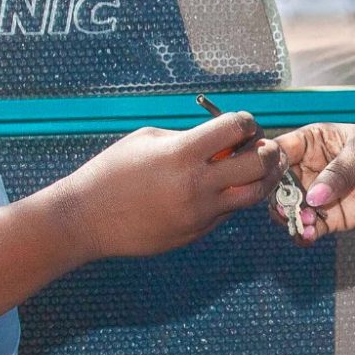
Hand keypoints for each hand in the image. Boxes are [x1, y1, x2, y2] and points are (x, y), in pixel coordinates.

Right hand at [49, 111, 279, 259]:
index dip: (246, 122)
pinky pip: (228, 212)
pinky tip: (229, 187)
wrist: (87, 218)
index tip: (243, 124)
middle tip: (263, 146)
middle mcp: (196, 184)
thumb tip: (221, 139)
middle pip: (258, 164)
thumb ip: (187, 138)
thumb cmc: (112, 172)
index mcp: (181, 153)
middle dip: (267, 150)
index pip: (235, 128)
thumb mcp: (147, 140)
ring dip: (264, 178)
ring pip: (253, 195)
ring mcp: (199, 213)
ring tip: (264, 167)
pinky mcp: (196, 232)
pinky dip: (235, 197)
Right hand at [275, 123, 354, 240]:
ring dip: (290, 216)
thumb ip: (340, 171)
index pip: (280, 149)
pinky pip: (309, 228)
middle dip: (277, 196)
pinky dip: (303, 234)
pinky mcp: (332, 218)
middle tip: (287, 205)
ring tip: (305, 221)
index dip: (268, 162)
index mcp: (313, 140)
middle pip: (277, 183)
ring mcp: (319, 194)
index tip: (269, 175)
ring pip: (289, 208)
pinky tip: (308, 234)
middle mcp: (310, 167)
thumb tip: (313, 196)